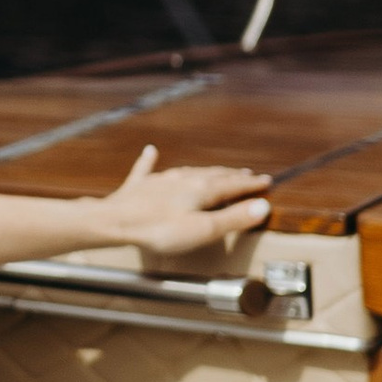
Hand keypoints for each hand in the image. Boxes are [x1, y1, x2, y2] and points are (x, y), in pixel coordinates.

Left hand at [98, 145, 268, 259]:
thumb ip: (234, 218)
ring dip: (203, 172)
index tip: (265, 182)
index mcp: (200, 190)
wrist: (115, 222)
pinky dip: (149, 161)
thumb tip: (262, 206)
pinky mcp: (137, 188)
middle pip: (211, 176)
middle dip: (230, 176)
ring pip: (186, 172)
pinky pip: (145, 170)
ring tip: (213, 171)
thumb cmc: (159, 230)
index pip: (232, 185)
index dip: (250, 184)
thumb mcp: (204, 229)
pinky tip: (149, 151)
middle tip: (245, 174)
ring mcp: (158, 182)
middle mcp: (181, 180)